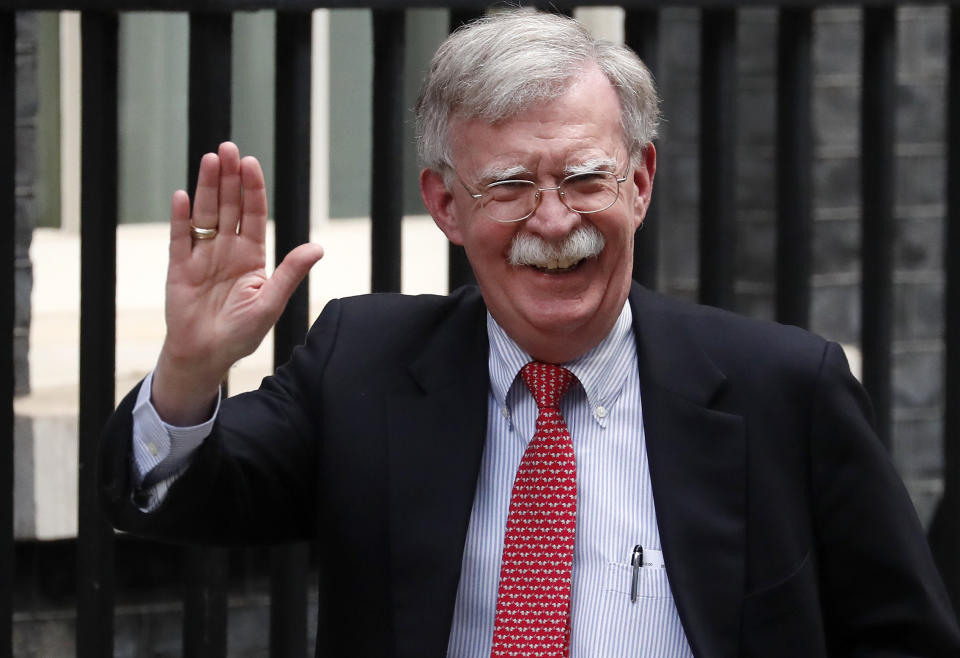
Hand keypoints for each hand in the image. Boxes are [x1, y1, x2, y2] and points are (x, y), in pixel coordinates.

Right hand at [152, 142, 323, 424]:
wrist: (206, 356)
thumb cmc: (241, 333)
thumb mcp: (270, 303)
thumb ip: (290, 273)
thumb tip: (318, 247)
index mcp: (251, 256)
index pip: (254, 215)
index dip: (252, 189)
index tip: (251, 163)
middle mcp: (227, 250)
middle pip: (228, 206)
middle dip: (229, 177)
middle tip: (228, 148)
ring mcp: (202, 256)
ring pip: (204, 214)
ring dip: (205, 187)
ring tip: (209, 160)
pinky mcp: (179, 267)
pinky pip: (179, 237)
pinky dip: (180, 217)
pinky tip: (182, 195)